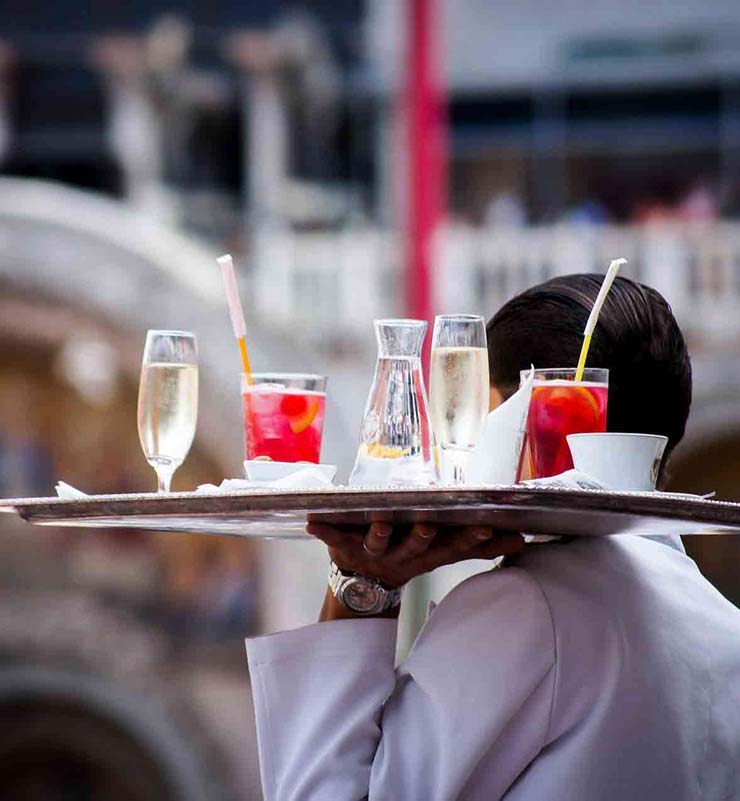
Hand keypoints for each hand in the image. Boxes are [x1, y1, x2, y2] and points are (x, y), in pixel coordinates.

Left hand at [306, 520, 523, 589]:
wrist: (363, 587)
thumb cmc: (409, 556)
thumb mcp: (443, 554)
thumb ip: (478, 546)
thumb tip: (521, 540)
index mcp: (426, 555)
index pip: (451, 548)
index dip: (467, 541)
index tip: (484, 529)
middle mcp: (401, 556)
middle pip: (414, 547)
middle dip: (421, 537)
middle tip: (428, 525)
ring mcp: (372, 553)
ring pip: (377, 542)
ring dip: (378, 533)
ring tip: (379, 521)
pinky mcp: (344, 548)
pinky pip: (332, 539)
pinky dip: (322, 531)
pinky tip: (311, 521)